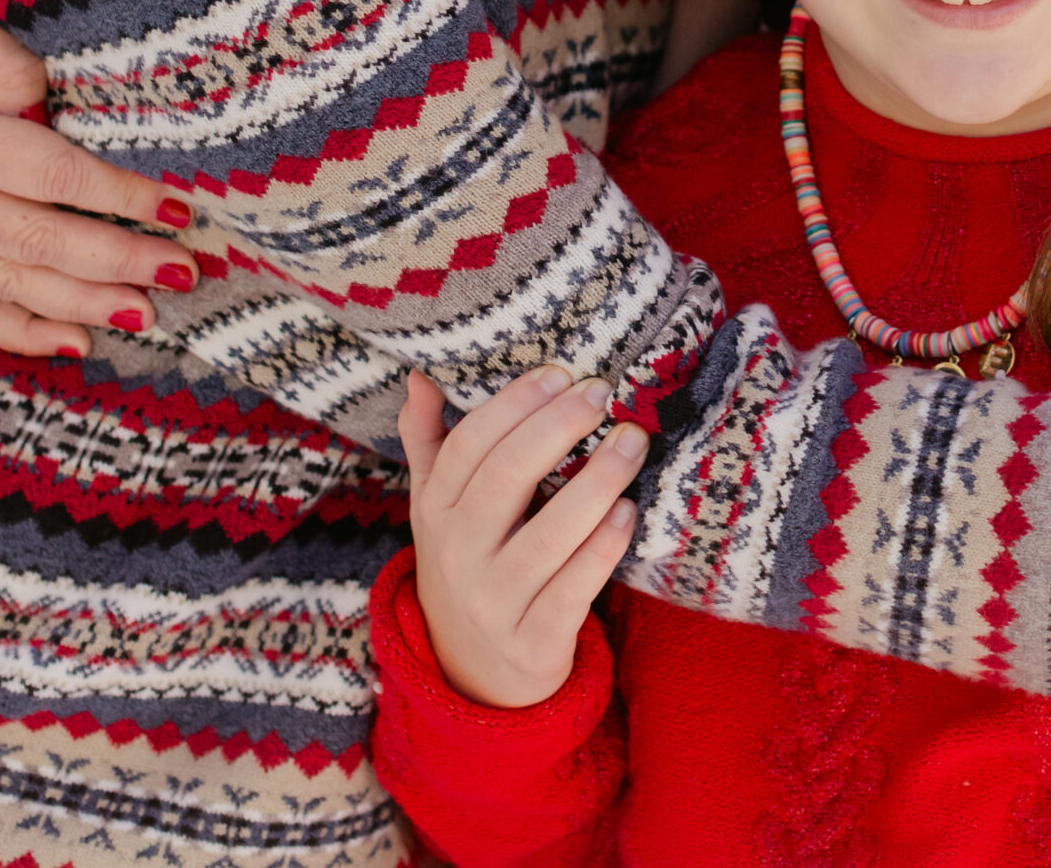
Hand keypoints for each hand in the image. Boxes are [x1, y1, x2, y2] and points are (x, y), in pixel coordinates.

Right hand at [0, 0, 197, 355]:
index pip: (50, 175)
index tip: (175, 209)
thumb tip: (54, 119)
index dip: (118, 196)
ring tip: (147, 313)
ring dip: (83, 305)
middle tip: (183, 271)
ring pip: (9, 283)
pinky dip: (20, 329)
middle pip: (38, 240)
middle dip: (117, 262)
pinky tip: (75, 342)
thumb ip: (13, 72)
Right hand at [400, 365, 648, 707]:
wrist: (474, 676)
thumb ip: (429, 442)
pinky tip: (627, 510)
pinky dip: (603, 547)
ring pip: (549, 533)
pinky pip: (574, 589)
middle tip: (601, 392)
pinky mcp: (534, 643)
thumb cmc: (466, 563)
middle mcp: (457, 556)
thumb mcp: (436, 508)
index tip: (560, 373)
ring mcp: (494, 603)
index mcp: (434, 512)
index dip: (515, 404)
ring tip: (631, 441)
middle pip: (506, 478)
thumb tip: (419, 376)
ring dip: (597, 480)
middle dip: (558, 427)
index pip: (469, 445)